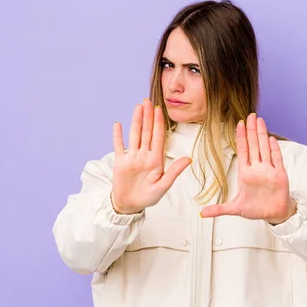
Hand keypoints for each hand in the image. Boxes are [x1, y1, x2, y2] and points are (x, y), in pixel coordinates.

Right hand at [111, 99, 191, 213]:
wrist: (130, 205)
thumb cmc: (148, 197)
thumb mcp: (163, 186)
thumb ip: (174, 172)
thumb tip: (189, 159)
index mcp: (155, 159)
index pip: (158, 137)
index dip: (158, 123)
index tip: (159, 110)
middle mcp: (144, 155)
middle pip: (146, 132)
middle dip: (147, 116)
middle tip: (147, 101)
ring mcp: (132, 157)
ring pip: (134, 135)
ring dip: (135, 121)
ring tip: (137, 107)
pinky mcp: (120, 162)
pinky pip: (119, 146)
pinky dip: (117, 136)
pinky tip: (118, 124)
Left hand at [200, 113, 295, 223]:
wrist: (274, 214)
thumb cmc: (256, 209)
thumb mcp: (235, 209)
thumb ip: (219, 209)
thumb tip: (202, 213)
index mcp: (246, 173)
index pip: (243, 150)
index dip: (241, 137)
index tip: (239, 124)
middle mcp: (257, 168)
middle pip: (254, 145)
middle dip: (251, 130)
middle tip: (250, 115)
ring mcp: (269, 170)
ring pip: (264, 148)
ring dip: (262, 134)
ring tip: (260, 121)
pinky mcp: (280, 175)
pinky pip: (277, 159)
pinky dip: (274, 149)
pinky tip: (271, 139)